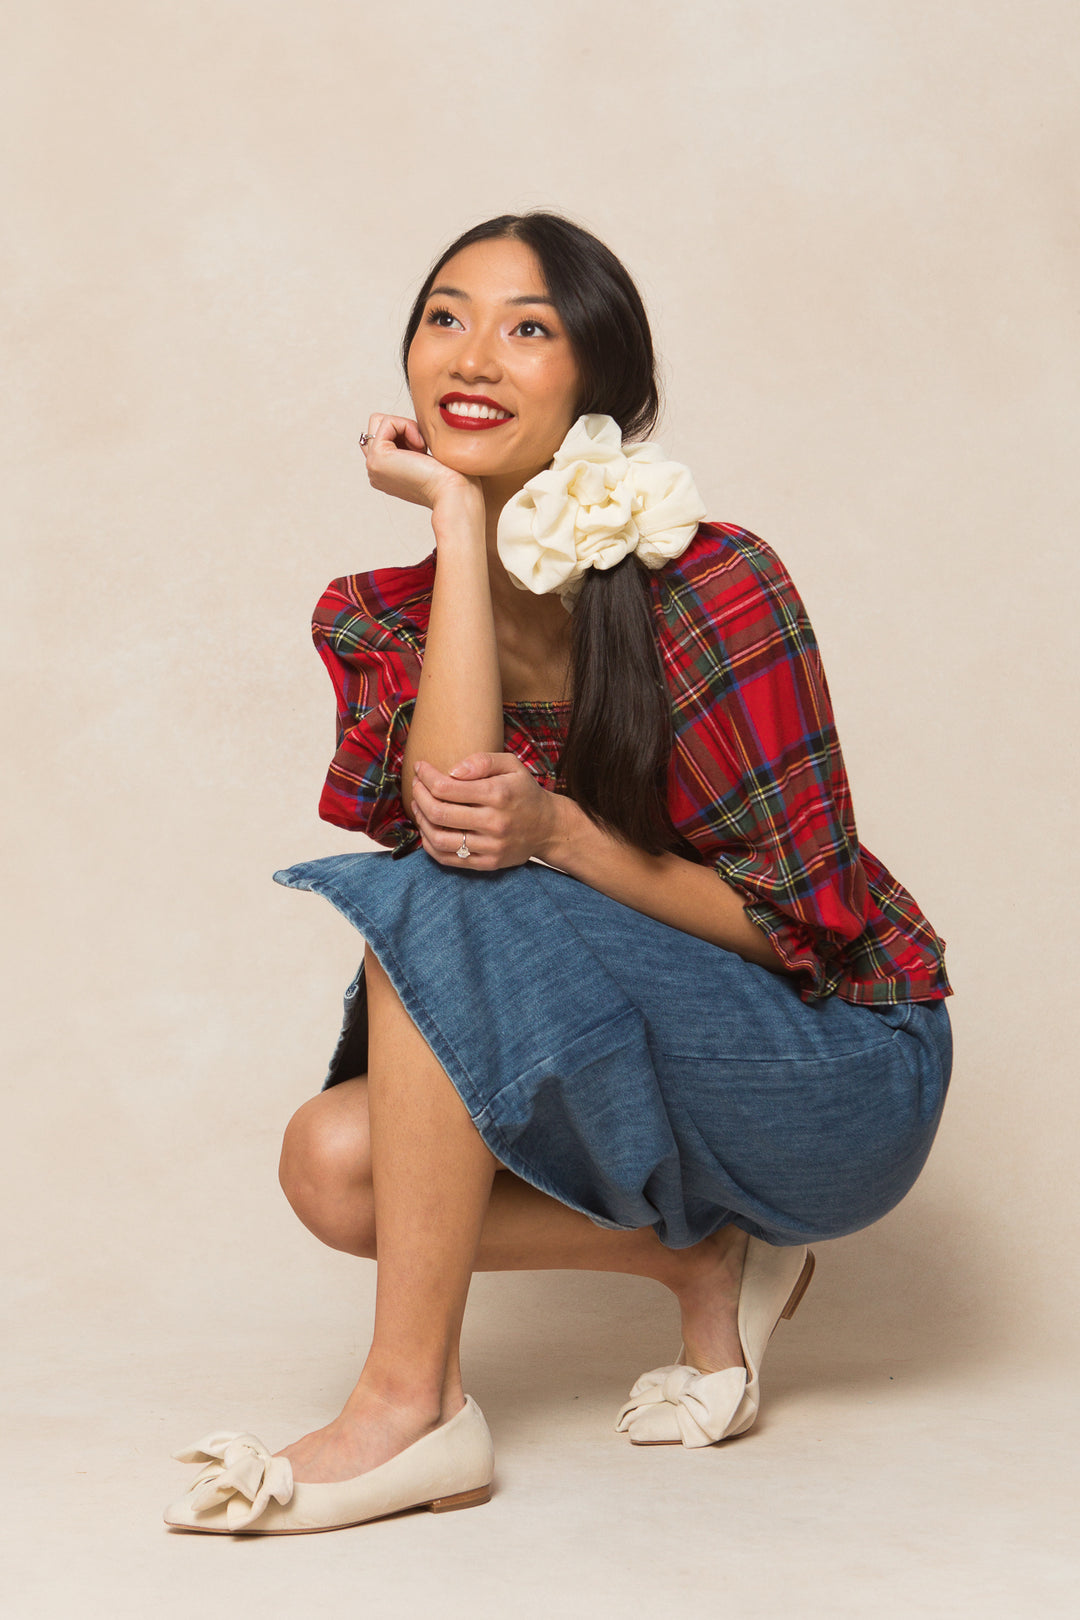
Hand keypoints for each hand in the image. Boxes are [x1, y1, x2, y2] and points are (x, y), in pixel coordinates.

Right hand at [360, 413, 482, 514]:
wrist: (453, 491)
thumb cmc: (449, 476)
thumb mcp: (425, 456)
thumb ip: (410, 444)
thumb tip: (406, 424)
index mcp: (385, 473)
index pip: (383, 436)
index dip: (406, 433)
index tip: (424, 451)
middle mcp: (375, 471)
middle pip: (377, 426)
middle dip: (402, 427)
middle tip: (422, 447)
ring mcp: (373, 466)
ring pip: (380, 421)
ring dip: (405, 426)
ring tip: (421, 448)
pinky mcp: (377, 458)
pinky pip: (387, 421)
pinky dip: (408, 426)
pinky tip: (420, 448)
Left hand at [409, 753, 569, 870]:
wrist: (549, 827)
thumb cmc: (524, 792)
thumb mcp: (511, 765)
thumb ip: (482, 761)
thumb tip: (452, 771)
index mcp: (498, 794)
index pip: (446, 787)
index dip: (426, 777)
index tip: (420, 768)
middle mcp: (494, 822)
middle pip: (438, 813)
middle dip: (419, 796)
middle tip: (416, 786)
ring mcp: (491, 846)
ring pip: (439, 838)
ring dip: (421, 821)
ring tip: (419, 806)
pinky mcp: (488, 863)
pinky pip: (448, 859)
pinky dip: (430, 844)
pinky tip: (428, 829)